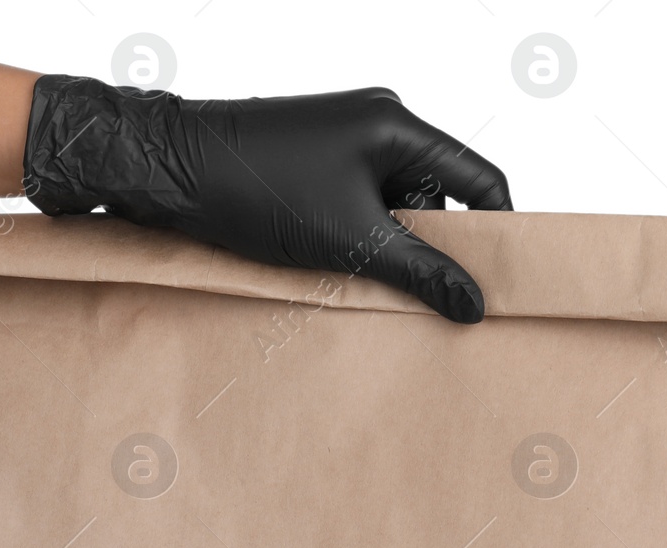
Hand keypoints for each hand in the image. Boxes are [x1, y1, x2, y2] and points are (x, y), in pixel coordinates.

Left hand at [24, 78, 512, 322]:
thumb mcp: (350, 242)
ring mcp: (343, 142)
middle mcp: (377, 124)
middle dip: (433, 251)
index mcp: (398, 125)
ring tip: (361, 284)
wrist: (165, 168)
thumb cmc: (254, 189)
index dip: (496, 231)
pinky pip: (359, 210)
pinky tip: (336, 272)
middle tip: (427, 302)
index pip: (478, 178)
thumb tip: (473, 305)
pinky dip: (357, 244)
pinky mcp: (314, 165)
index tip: (501, 281)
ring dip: (388, 254)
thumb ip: (420, 274)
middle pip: (437, 199)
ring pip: (394, 211)